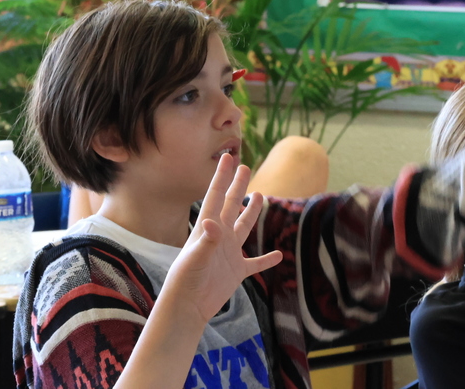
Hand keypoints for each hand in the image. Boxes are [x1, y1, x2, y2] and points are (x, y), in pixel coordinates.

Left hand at [161, 154, 282, 323]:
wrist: (187, 307)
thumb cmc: (186, 281)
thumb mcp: (196, 258)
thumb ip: (207, 241)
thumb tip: (212, 223)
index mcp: (207, 228)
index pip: (216, 196)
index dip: (222, 177)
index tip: (227, 157)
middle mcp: (219, 237)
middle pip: (231, 205)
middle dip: (238, 186)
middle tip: (245, 166)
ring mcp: (228, 253)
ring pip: (243, 227)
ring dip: (251, 213)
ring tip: (260, 195)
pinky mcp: (236, 272)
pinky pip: (255, 263)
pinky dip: (267, 259)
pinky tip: (278, 255)